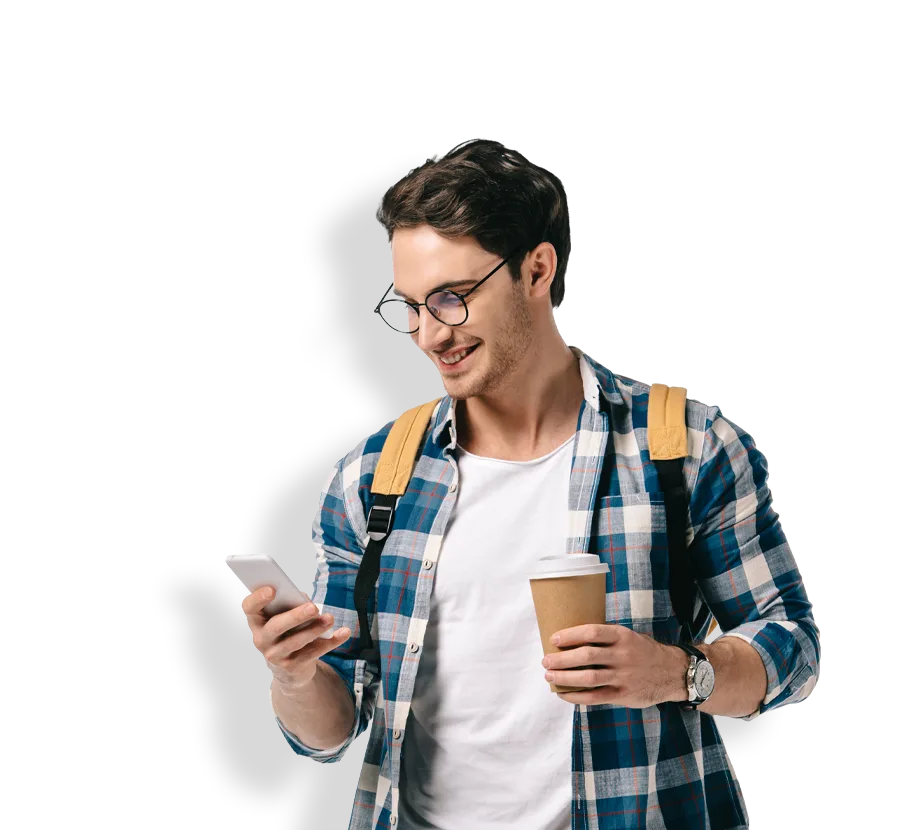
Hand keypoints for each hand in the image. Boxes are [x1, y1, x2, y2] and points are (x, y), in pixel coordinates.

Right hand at [242, 587, 351, 690]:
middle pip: (276, 627)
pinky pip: (313, 652)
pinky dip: (331, 641)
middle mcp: (262, 639)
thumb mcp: (283, 617)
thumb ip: (290, 605)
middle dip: (296, 616)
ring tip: (330, 618)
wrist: (288, 669)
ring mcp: (276, 655)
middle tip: (314, 607)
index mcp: (257, 621)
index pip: (249, 608)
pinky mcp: (293, 666)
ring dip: (315, 629)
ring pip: (296, 641)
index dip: (257, 598)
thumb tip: (303, 599)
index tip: (272, 589)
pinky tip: (344, 633)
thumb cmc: (286, 631)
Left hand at [542, 623, 685, 707]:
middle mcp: (622, 655)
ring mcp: (623, 676)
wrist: (672, 672)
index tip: (554, 639)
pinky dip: (576, 696)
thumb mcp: (629, 636)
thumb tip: (572, 637)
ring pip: (588, 678)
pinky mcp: (623, 694)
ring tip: (549, 677)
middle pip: (586, 656)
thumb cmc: (643, 651)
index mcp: (622, 636)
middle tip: (546, 661)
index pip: (591, 632)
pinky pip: (595, 697)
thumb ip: (606, 637)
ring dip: (565, 678)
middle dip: (562, 659)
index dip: (570, 635)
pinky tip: (563, 694)